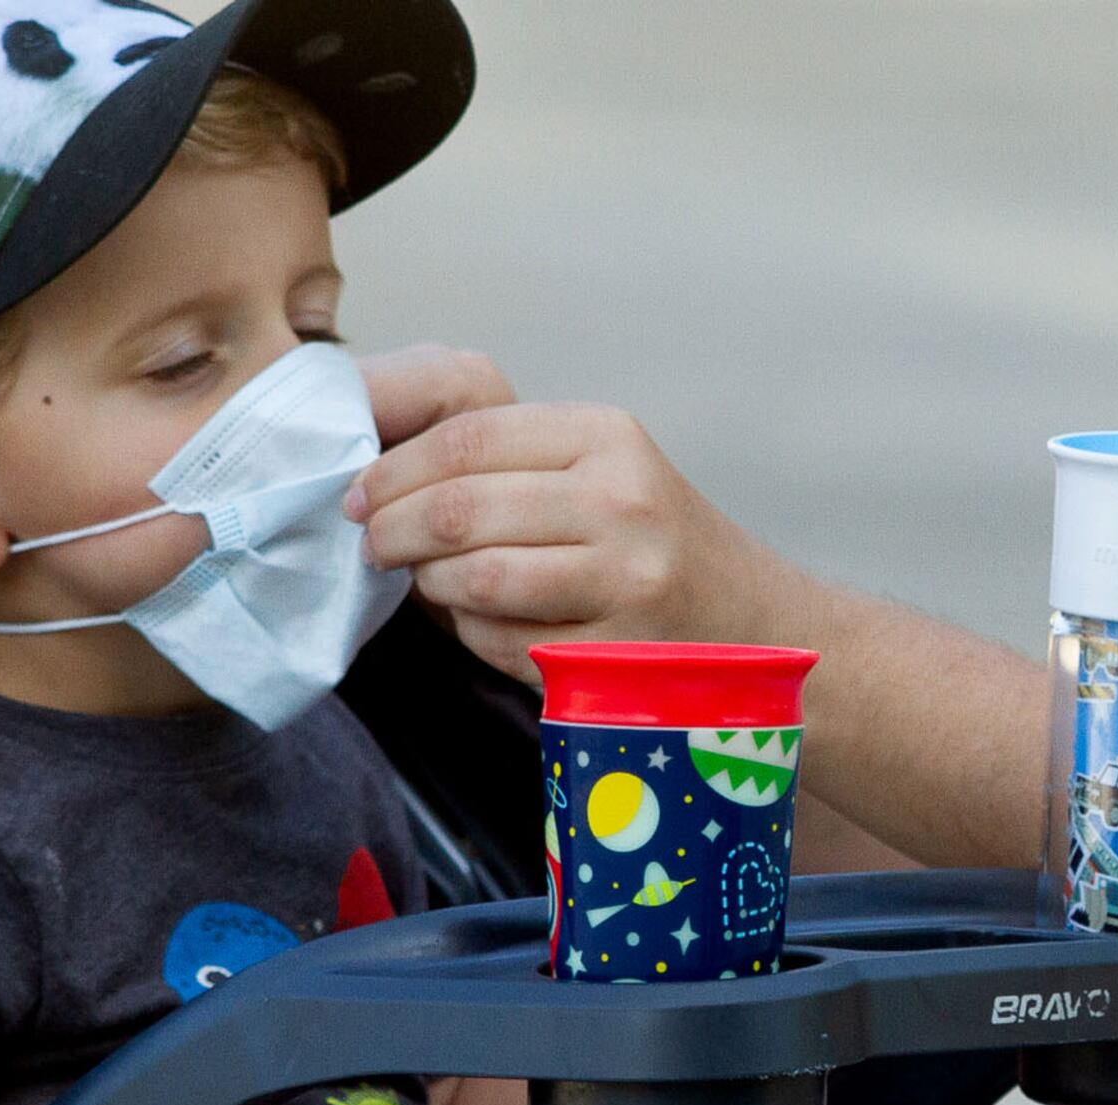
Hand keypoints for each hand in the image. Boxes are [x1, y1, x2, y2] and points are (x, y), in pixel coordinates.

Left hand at [348, 353, 789, 682]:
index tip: (358, 494)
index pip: (465, 439)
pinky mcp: (616, 653)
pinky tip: (486, 625)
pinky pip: (502, 642)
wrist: (758, 628)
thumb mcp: (603, 471)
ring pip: (475, 578)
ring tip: (428, 582)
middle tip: (373, 545)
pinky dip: (474, 635)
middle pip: (459, 508)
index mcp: (608, 438)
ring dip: (432, 585)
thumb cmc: (658, 548)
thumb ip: (508, 460)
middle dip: (393, 530)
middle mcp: (622, 501)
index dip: (394, 469)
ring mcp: (625, 580)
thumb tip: (381, 471)